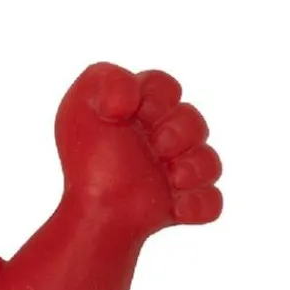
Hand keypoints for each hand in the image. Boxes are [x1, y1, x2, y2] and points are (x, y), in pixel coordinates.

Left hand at [55, 62, 221, 233]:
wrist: (91, 209)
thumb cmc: (86, 159)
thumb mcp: (79, 107)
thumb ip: (102, 80)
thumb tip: (130, 97)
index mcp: (139, 114)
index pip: (163, 88)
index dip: (157, 97)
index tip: (135, 113)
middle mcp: (161, 139)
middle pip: (193, 121)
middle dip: (181, 130)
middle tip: (159, 146)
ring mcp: (174, 171)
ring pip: (209, 161)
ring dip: (196, 166)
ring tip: (174, 177)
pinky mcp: (181, 203)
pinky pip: (210, 202)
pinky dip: (200, 204)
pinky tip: (178, 208)